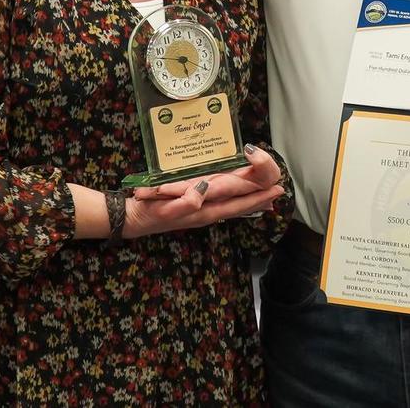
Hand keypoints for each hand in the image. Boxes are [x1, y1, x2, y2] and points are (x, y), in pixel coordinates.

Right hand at [133, 143, 281, 202]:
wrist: (129, 220)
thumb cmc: (147, 212)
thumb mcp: (163, 206)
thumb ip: (184, 201)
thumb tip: (204, 189)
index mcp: (204, 211)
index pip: (238, 204)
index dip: (258, 197)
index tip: (277, 190)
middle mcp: (207, 212)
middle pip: (239, 205)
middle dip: (260, 198)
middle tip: (280, 189)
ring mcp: (200, 210)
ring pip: (232, 204)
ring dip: (250, 200)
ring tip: (266, 195)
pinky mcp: (193, 206)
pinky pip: (221, 203)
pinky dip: (235, 200)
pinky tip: (236, 197)